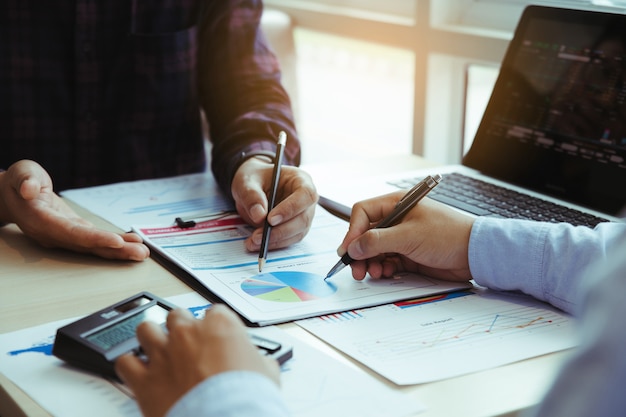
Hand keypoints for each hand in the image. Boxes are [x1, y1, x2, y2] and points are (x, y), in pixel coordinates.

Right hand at [0, 160, 148, 260]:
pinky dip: (115, 243)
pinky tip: (133, 244)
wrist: (13, 196)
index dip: (94, 238)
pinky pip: (96, 241)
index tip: (116, 242)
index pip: (71, 232)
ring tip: (142, 253)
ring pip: (94, 247)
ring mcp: (65, 236)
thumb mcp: (20, 174)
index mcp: (41, 220)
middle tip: (140, 254)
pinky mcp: (74, 233)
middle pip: (88, 245)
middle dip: (115, 251)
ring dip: (120, 252)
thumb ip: (25, 180)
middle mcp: (54, 234)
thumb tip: (29, 188)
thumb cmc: (19, 182)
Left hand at [115, 305, 280, 416]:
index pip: (214, 312)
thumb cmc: (246, 396)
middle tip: (186, 344)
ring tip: (156, 351)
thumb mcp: (266, 372)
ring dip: (150, 339)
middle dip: (179, 328)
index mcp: (219, 325)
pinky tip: (138, 372)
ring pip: (145, 329)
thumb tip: (261, 365)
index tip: (215, 338)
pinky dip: (130, 366)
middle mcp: (187, 333)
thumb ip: (258, 360)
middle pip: (176, 315)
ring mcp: (163, 353)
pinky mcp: (144, 379)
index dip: (214, 327)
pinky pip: (125, 362)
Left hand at [231, 157, 317, 250]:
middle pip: (303, 218)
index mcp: (300, 180)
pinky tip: (257, 244)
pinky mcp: (295, 229)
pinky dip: (273, 244)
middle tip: (258, 236)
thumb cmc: (254, 179)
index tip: (271, 219)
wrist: (251, 188)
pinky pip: (288, 240)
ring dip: (276, 240)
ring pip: (297, 232)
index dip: (291, 208)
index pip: (306, 194)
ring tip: (254, 241)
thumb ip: (252, 195)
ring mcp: (303, 215)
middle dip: (281, 230)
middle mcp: (306, 199)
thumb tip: (259, 216)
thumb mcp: (247, 181)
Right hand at [337, 195, 474, 281]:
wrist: (474, 254)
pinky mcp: (409, 255)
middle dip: (360, 252)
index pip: (363, 213)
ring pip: (375, 250)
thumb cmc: (448, 234)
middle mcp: (397, 219)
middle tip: (356, 268)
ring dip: (371, 263)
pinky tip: (387, 273)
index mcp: (396, 204)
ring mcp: (402, 238)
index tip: (348, 250)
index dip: (352, 231)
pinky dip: (383, 268)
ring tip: (374, 272)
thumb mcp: (408, 236)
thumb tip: (353, 247)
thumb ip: (377, 241)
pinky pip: (387, 261)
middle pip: (366, 234)